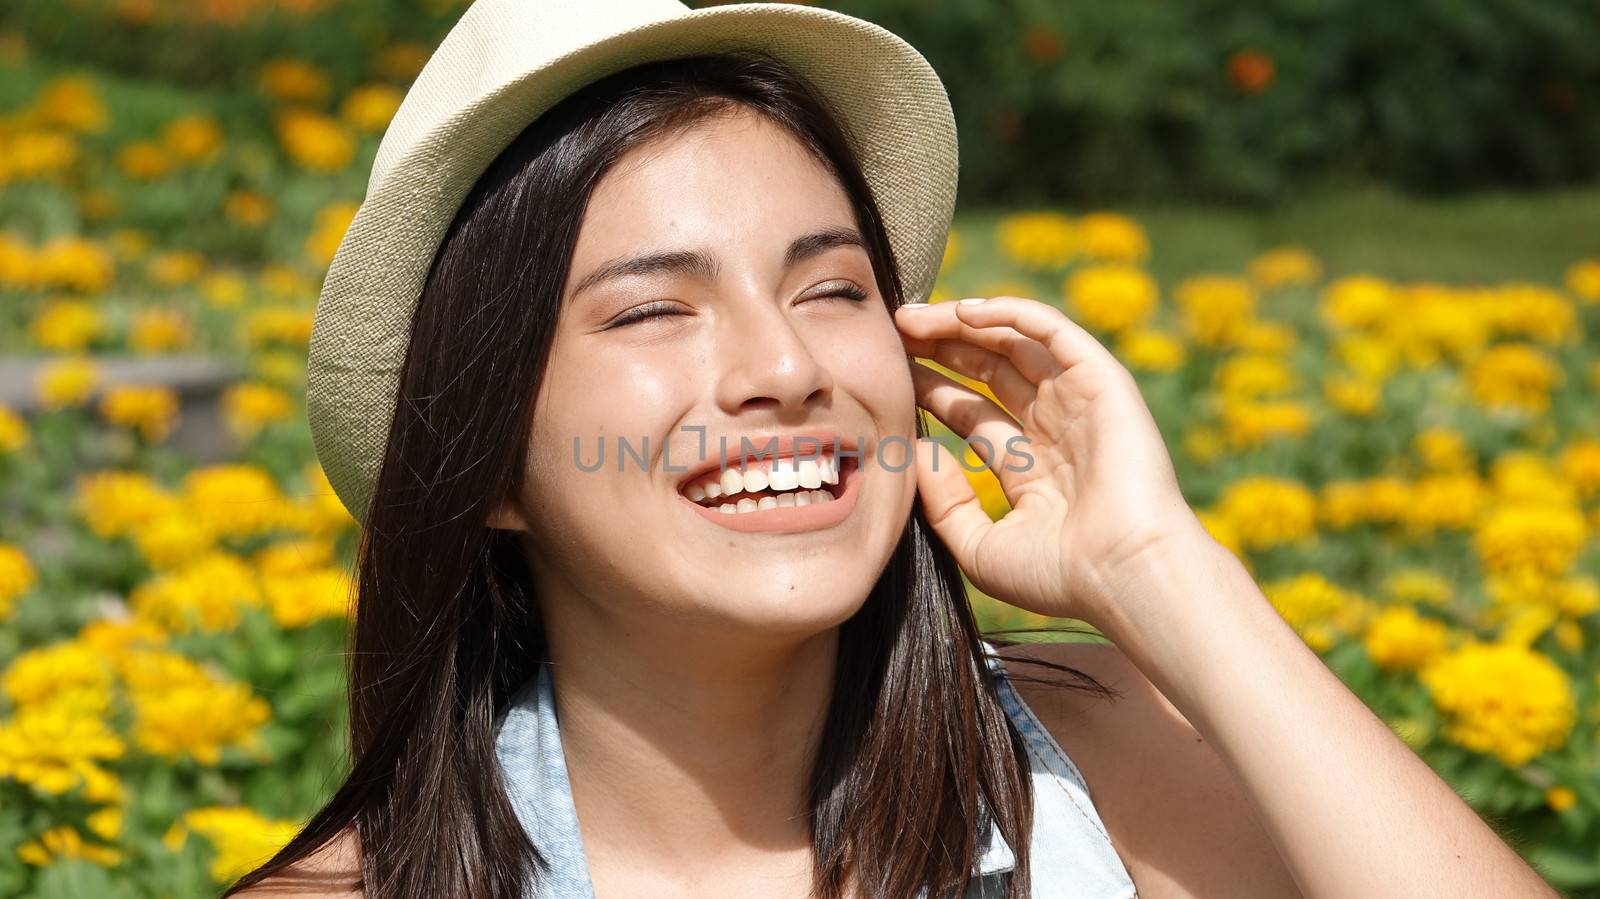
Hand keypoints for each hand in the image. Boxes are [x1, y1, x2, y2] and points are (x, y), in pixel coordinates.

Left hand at [895, 296, 1212, 625]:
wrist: (1124, 575)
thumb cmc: (1059, 577)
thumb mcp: (979, 547)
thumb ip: (943, 503)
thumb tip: (914, 453)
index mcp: (1031, 466)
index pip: (971, 410)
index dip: (929, 386)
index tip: (886, 371)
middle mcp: (1055, 427)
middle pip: (988, 369)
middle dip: (940, 347)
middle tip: (890, 331)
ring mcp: (1079, 401)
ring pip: (1013, 342)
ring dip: (961, 323)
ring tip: (910, 317)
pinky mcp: (1101, 380)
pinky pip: (1051, 330)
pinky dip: (1010, 313)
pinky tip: (962, 312)